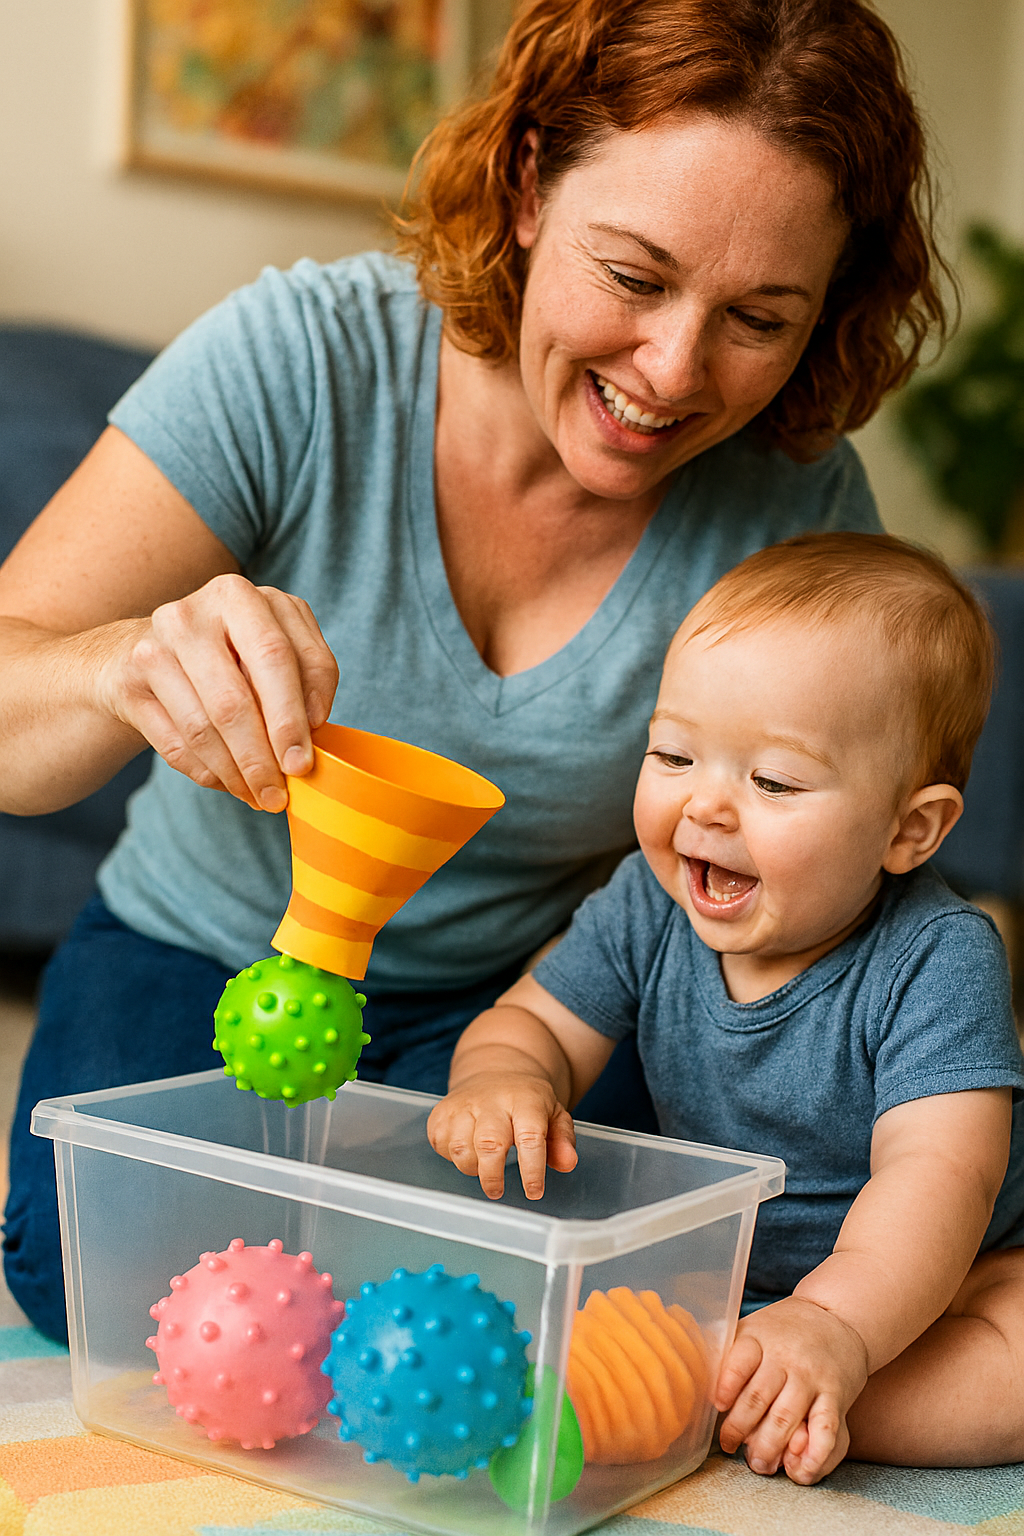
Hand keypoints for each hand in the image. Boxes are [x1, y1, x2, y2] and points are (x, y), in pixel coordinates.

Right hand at [99, 574, 338, 810]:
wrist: (134, 655)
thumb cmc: (222, 655)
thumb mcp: (267, 648)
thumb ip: (301, 675)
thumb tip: (310, 731)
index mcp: (240, 596)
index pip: (282, 656)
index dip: (298, 713)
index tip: (307, 758)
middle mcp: (194, 613)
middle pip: (238, 697)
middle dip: (265, 754)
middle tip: (282, 792)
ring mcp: (155, 645)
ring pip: (205, 727)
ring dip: (237, 773)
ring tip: (259, 795)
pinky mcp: (129, 680)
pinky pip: (176, 742)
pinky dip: (207, 772)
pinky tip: (227, 783)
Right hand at [427, 1070, 577, 1199]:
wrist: (495, 1069)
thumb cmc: (527, 1101)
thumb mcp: (554, 1114)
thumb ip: (563, 1140)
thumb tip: (568, 1163)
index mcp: (525, 1100)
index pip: (530, 1136)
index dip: (532, 1169)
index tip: (534, 1192)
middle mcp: (492, 1099)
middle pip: (489, 1142)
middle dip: (492, 1175)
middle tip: (497, 1191)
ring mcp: (463, 1104)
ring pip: (460, 1147)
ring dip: (471, 1167)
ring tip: (483, 1166)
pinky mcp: (441, 1111)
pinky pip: (441, 1145)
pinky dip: (452, 1157)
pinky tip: (468, 1151)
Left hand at [714, 1296, 867, 1483]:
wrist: (837, 1317)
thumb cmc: (784, 1330)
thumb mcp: (753, 1328)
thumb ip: (727, 1351)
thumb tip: (693, 1377)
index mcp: (759, 1338)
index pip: (739, 1362)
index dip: (726, 1385)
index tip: (716, 1405)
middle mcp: (785, 1357)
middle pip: (758, 1397)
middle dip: (740, 1428)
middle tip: (729, 1447)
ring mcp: (811, 1377)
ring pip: (786, 1417)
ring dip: (769, 1446)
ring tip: (758, 1464)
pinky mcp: (836, 1396)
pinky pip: (826, 1430)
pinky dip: (813, 1455)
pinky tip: (800, 1470)